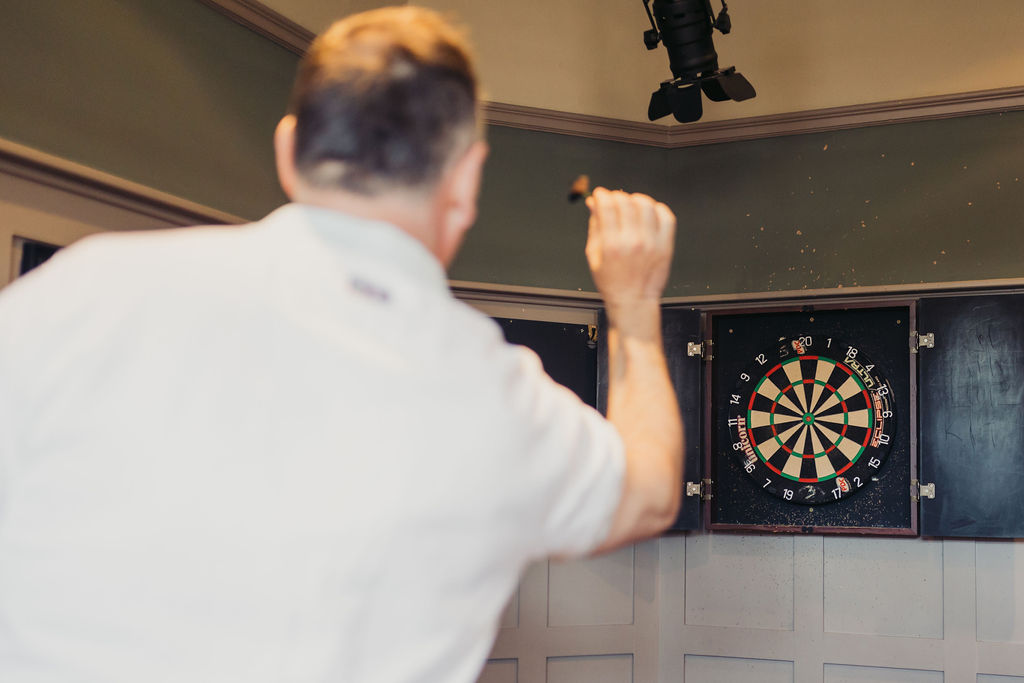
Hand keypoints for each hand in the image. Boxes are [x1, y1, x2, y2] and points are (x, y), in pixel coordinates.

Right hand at [584, 188, 675, 307]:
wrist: (634, 300)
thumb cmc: (613, 282)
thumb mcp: (594, 255)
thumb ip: (595, 227)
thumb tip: (593, 204)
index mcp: (612, 246)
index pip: (608, 207)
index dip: (603, 195)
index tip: (601, 194)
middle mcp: (633, 242)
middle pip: (626, 203)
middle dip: (617, 196)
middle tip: (614, 199)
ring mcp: (652, 243)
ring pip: (646, 206)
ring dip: (636, 199)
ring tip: (631, 204)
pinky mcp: (665, 245)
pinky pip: (666, 217)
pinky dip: (657, 209)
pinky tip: (649, 212)